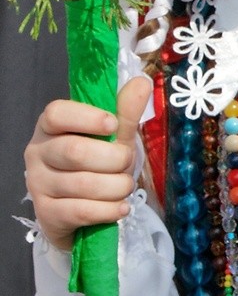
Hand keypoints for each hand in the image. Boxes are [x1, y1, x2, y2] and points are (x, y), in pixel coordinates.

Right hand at [24, 78, 151, 252]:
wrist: (82, 212)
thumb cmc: (97, 166)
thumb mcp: (114, 138)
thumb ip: (125, 113)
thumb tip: (142, 81)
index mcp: (50, 128)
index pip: (56, 113)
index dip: (87, 117)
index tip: (113, 124)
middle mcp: (38, 153)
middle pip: (76, 151)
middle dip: (115, 159)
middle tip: (126, 164)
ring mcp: (38, 184)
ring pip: (84, 184)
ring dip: (117, 187)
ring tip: (124, 187)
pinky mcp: (47, 214)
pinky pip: (82, 211)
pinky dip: (110, 210)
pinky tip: (120, 208)